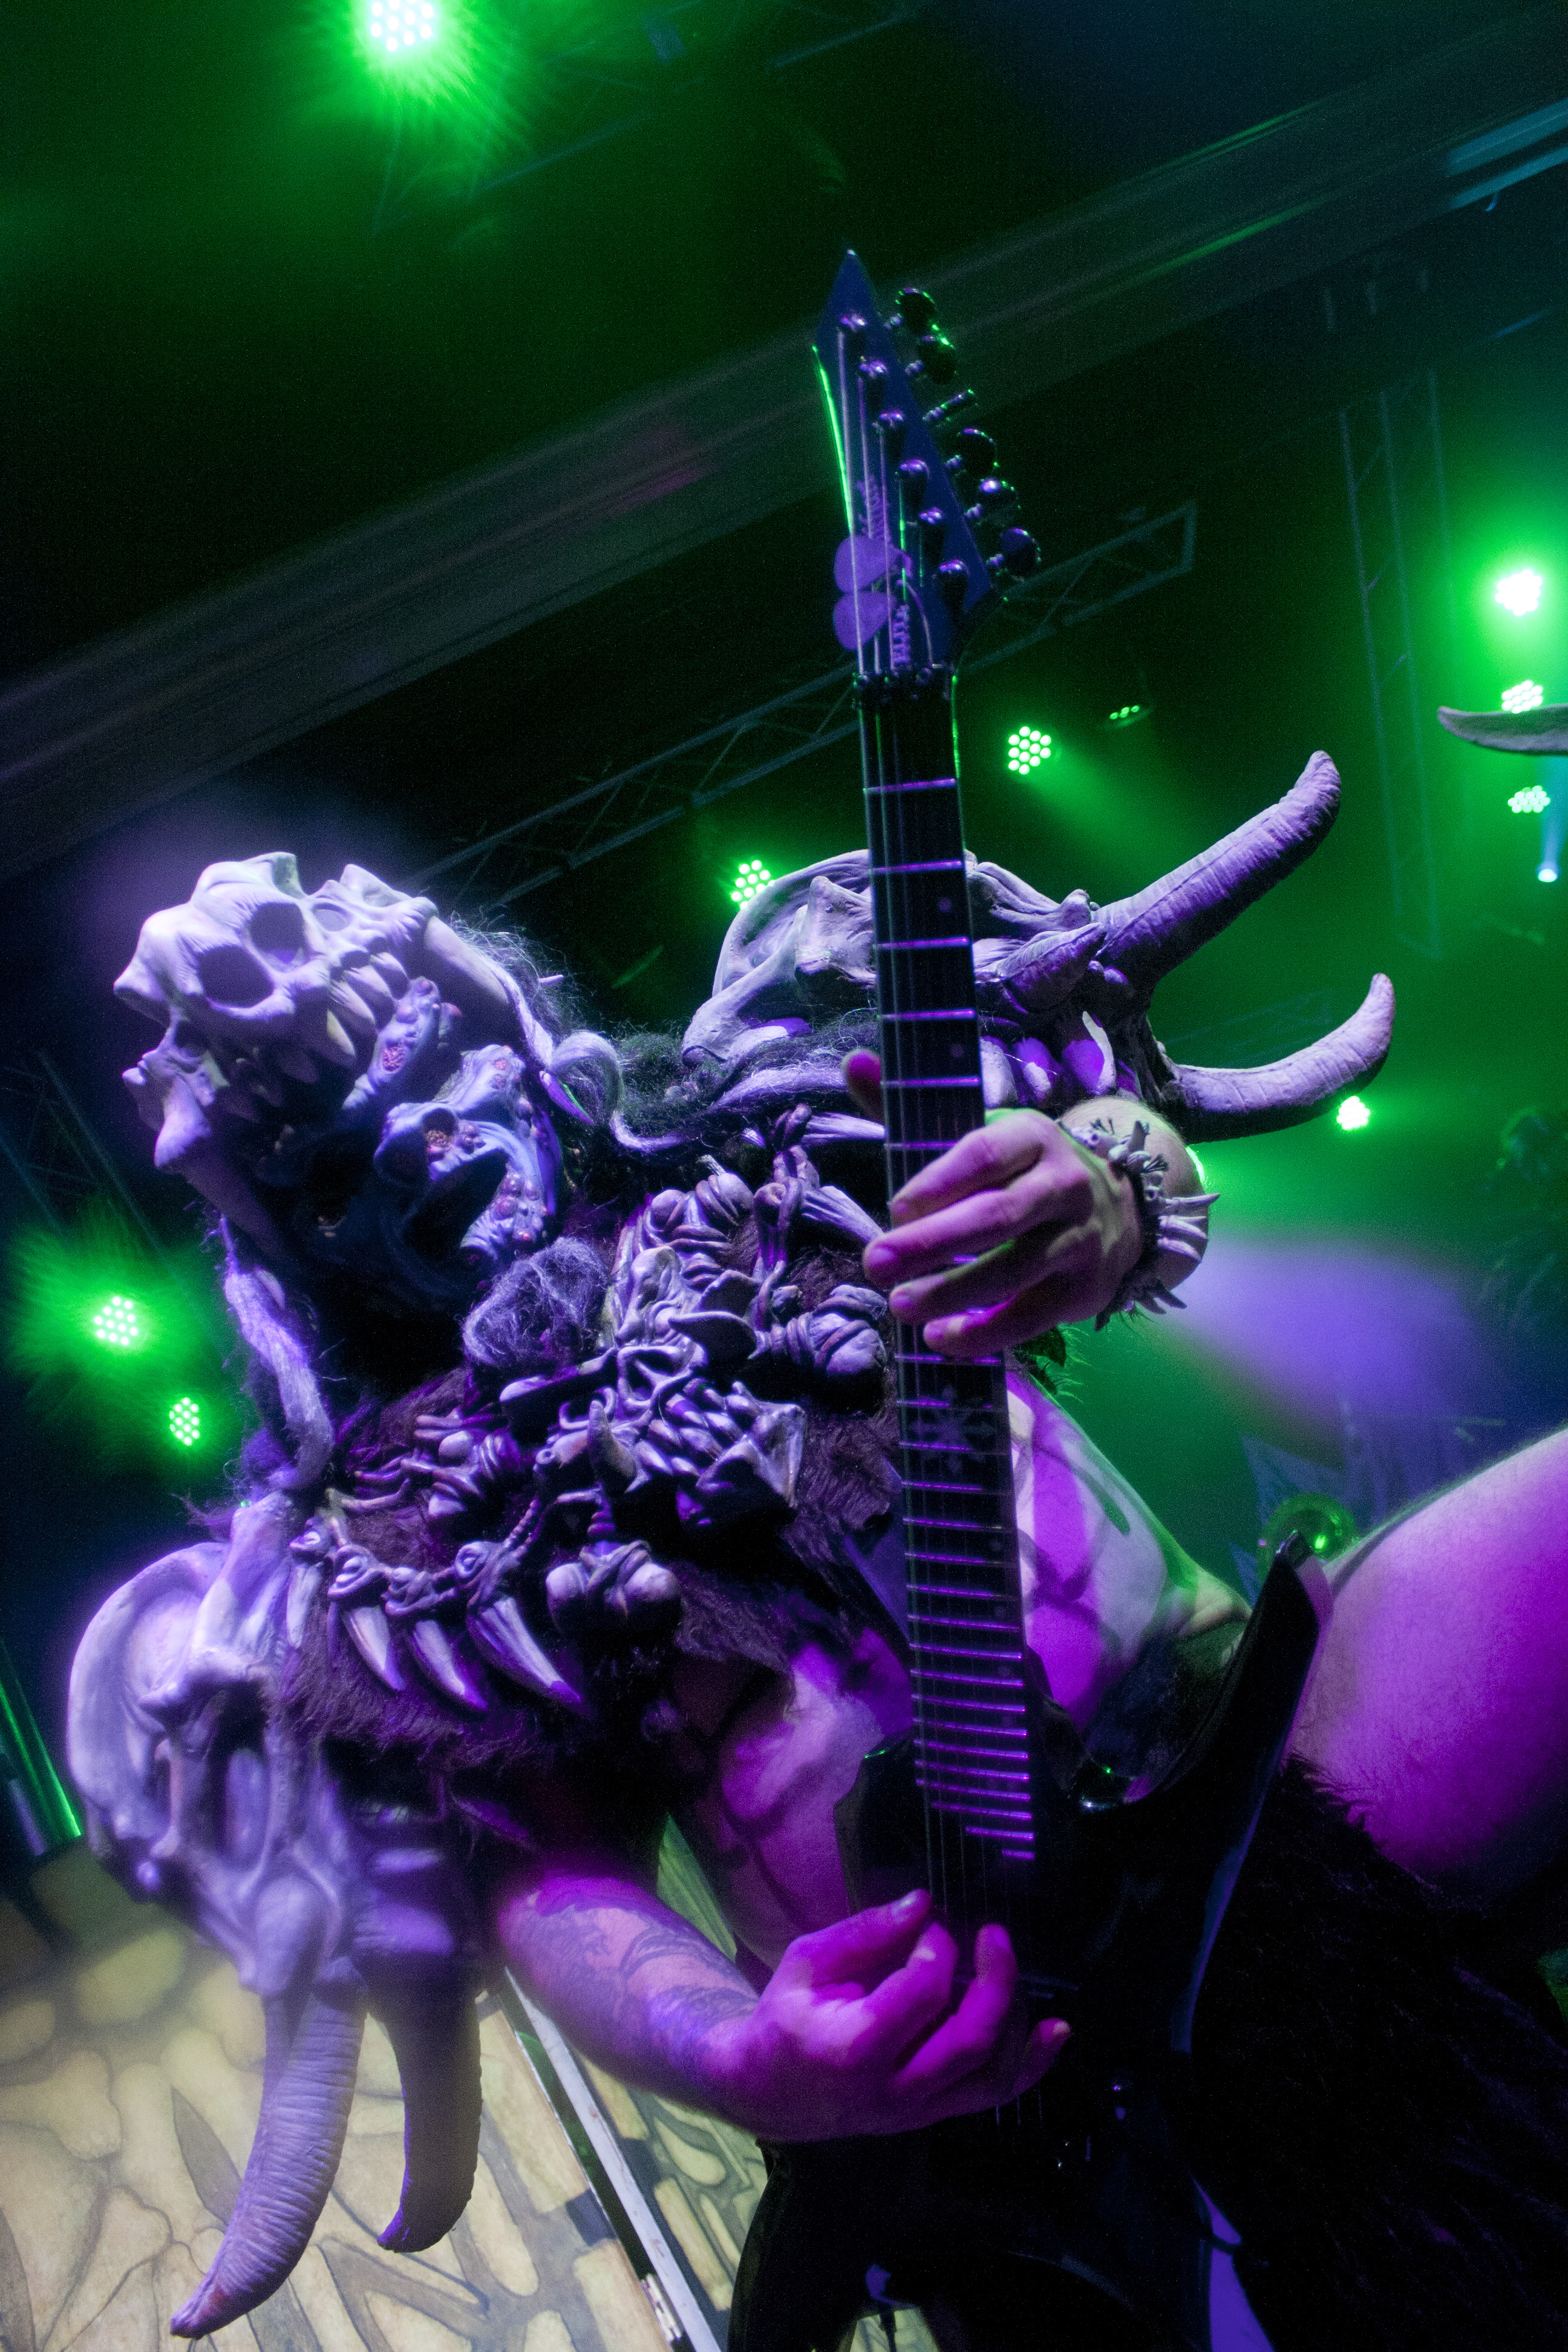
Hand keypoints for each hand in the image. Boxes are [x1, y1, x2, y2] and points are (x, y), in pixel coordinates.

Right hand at [711, 1889, 1066, 2139]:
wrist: (770, 2094)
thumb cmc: (787, 2018)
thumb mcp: (806, 1962)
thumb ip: (864, 1933)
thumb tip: (923, 1902)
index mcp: (854, 2047)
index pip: (922, 1994)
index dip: (938, 1949)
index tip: (932, 1922)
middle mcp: (893, 2089)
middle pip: (970, 2040)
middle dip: (996, 1979)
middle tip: (993, 1933)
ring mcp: (918, 2112)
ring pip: (992, 2075)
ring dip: (1017, 2017)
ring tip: (1007, 1965)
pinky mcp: (933, 2116)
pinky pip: (993, 2095)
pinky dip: (1031, 2064)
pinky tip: (1055, 2030)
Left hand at [845, 1049, 1143, 1353]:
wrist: (1119, 1209)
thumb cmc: (1023, 1173)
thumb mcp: (981, 1135)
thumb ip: (913, 1107)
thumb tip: (853, 1062)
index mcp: (1032, 1137)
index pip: (984, 1154)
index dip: (938, 1182)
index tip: (894, 1208)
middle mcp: (1063, 1184)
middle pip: (995, 1216)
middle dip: (932, 1243)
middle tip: (876, 1264)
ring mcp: (1079, 1239)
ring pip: (1013, 1270)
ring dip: (952, 1292)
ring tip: (900, 1306)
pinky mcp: (1084, 1289)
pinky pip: (1032, 1315)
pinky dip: (987, 1333)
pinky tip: (942, 1339)